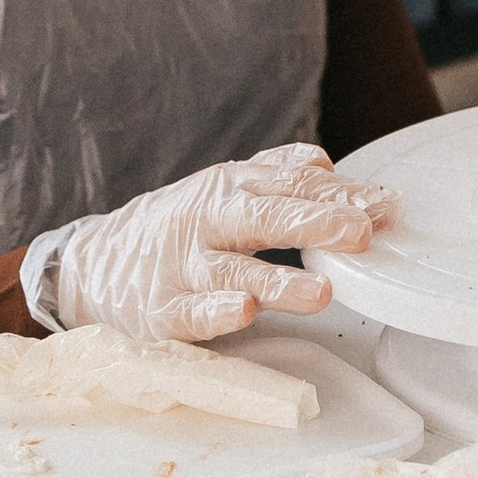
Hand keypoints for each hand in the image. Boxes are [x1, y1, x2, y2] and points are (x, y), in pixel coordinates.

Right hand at [53, 145, 399, 345]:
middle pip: (264, 218)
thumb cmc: (175, 227)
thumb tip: (325, 163)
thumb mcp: (222, 188)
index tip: (386, 206)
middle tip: (361, 231)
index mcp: (229, 189)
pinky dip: (215, 313)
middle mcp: (208, 222)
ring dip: (278, 281)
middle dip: (315, 223)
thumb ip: (275, 173)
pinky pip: (190, 314)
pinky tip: (242, 312)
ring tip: (321, 291)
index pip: (290, 186)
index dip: (340, 196)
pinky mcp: (161, 312)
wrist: (91, 265)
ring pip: (233, 271)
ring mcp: (184, 268)